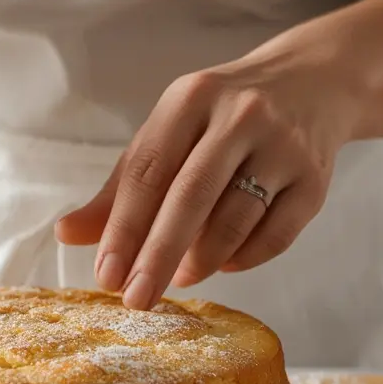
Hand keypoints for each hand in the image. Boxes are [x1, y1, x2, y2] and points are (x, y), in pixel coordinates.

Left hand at [56, 47, 360, 309]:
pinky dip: (244, 258)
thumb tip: (66, 235)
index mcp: (190, 99)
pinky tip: (222, 264)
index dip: (123, 228)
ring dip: (202, 260)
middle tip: (136, 299)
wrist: (313, 84)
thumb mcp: (169, 134)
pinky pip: (277, 235)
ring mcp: (283, 146)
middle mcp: (240, 116)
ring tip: (178, 278)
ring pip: (236, 218)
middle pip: (191, 196)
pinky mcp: (316, 178)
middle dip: (157, 255)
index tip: (106, 276)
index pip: (148, 171)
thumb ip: (122, 187)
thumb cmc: (222, 119)